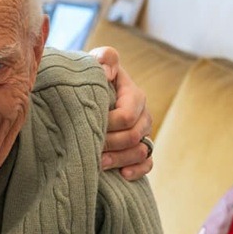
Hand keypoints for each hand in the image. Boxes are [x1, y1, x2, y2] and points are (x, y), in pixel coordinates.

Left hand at [89, 45, 153, 180]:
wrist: (84, 95)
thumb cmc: (89, 78)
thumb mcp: (94, 61)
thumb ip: (105, 58)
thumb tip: (108, 72)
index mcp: (134, 95)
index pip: (128, 115)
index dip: (109, 124)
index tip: (88, 126)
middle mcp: (142, 115)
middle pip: (134, 135)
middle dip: (111, 144)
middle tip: (90, 149)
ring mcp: (143, 133)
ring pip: (141, 151)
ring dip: (120, 159)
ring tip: (99, 163)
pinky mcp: (140, 149)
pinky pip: (148, 164)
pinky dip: (137, 170)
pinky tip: (123, 175)